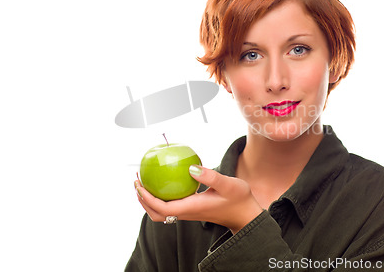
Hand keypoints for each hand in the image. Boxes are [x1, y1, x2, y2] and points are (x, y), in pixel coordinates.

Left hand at [134, 166, 262, 233]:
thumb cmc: (239, 199)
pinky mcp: (192, 209)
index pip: (162, 208)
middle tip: (137, 180)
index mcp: (192, 208)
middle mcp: (187, 212)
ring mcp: (189, 212)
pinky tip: (165, 180)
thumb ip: (210, 176)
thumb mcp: (229, 184)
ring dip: (150, 199)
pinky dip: (161, 196)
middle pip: (156, 213)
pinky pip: (170, 205)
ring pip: (161, 212)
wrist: (246, 215)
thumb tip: (190, 167)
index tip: (140, 184)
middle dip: (143, 199)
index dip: (147, 198)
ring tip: (145, 181)